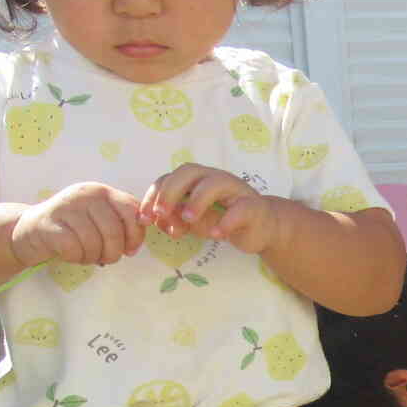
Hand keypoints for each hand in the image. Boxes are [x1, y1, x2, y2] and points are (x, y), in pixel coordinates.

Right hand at [9, 183, 144, 267]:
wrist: (30, 230)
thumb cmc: (72, 229)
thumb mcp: (98, 219)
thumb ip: (120, 224)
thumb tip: (135, 245)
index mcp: (102, 192)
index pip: (132, 210)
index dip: (136, 235)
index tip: (130, 249)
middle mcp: (85, 194)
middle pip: (114, 230)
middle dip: (114, 252)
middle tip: (106, 259)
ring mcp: (66, 207)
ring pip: (94, 241)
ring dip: (94, 257)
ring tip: (87, 256)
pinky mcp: (49, 224)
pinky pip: (74, 248)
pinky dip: (77, 258)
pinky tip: (71, 255)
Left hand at [142, 164, 295, 255]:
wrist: (262, 228)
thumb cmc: (224, 220)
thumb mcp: (194, 222)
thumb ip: (176, 220)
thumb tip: (158, 221)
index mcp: (195, 180)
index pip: (168, 179)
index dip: (153, 196)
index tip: (144, 219)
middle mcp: (213, 178)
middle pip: (188, 172)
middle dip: (170, 192)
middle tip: (160, 214)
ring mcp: (235, 189)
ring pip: (214, 183)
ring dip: (197, 201)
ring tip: (188, 221)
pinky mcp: (254, 206)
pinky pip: (240, 209)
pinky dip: (226, 221)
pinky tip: (216, 235)